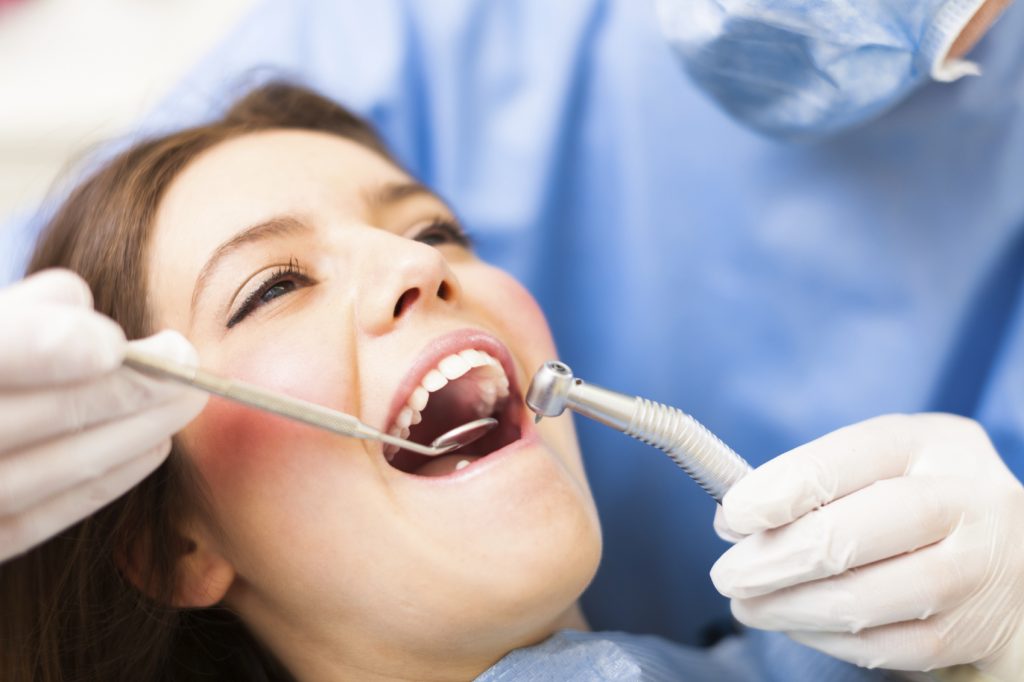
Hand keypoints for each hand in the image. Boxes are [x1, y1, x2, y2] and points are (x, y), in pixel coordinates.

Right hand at [0, 269, 206, 561]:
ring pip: (33, 475)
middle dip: (115, 389)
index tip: (113, 342)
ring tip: (183, 400)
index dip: (42, 348)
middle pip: (16, 418)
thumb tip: (79, 298)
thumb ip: (8, 319)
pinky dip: (95, 486)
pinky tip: (151, 450)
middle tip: (186, 359)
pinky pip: (26, 522)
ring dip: (123, 437)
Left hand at [710, 414, 1023, 679]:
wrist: (1015, 555)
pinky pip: (883, 645)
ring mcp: (979, 570)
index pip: (847, 459)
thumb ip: (815, 481)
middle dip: (772, 560)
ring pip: (862, 600)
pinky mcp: (974, 631)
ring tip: (748, 605)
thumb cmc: (922, 500)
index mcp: (934, 444)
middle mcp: (968, 501)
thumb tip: (736, 521)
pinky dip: (825, 639)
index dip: (780, 490)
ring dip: (788, 608)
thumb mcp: (882, 464)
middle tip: (727, 575)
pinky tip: (795, 623)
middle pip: (850, 535)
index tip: (733, 515)